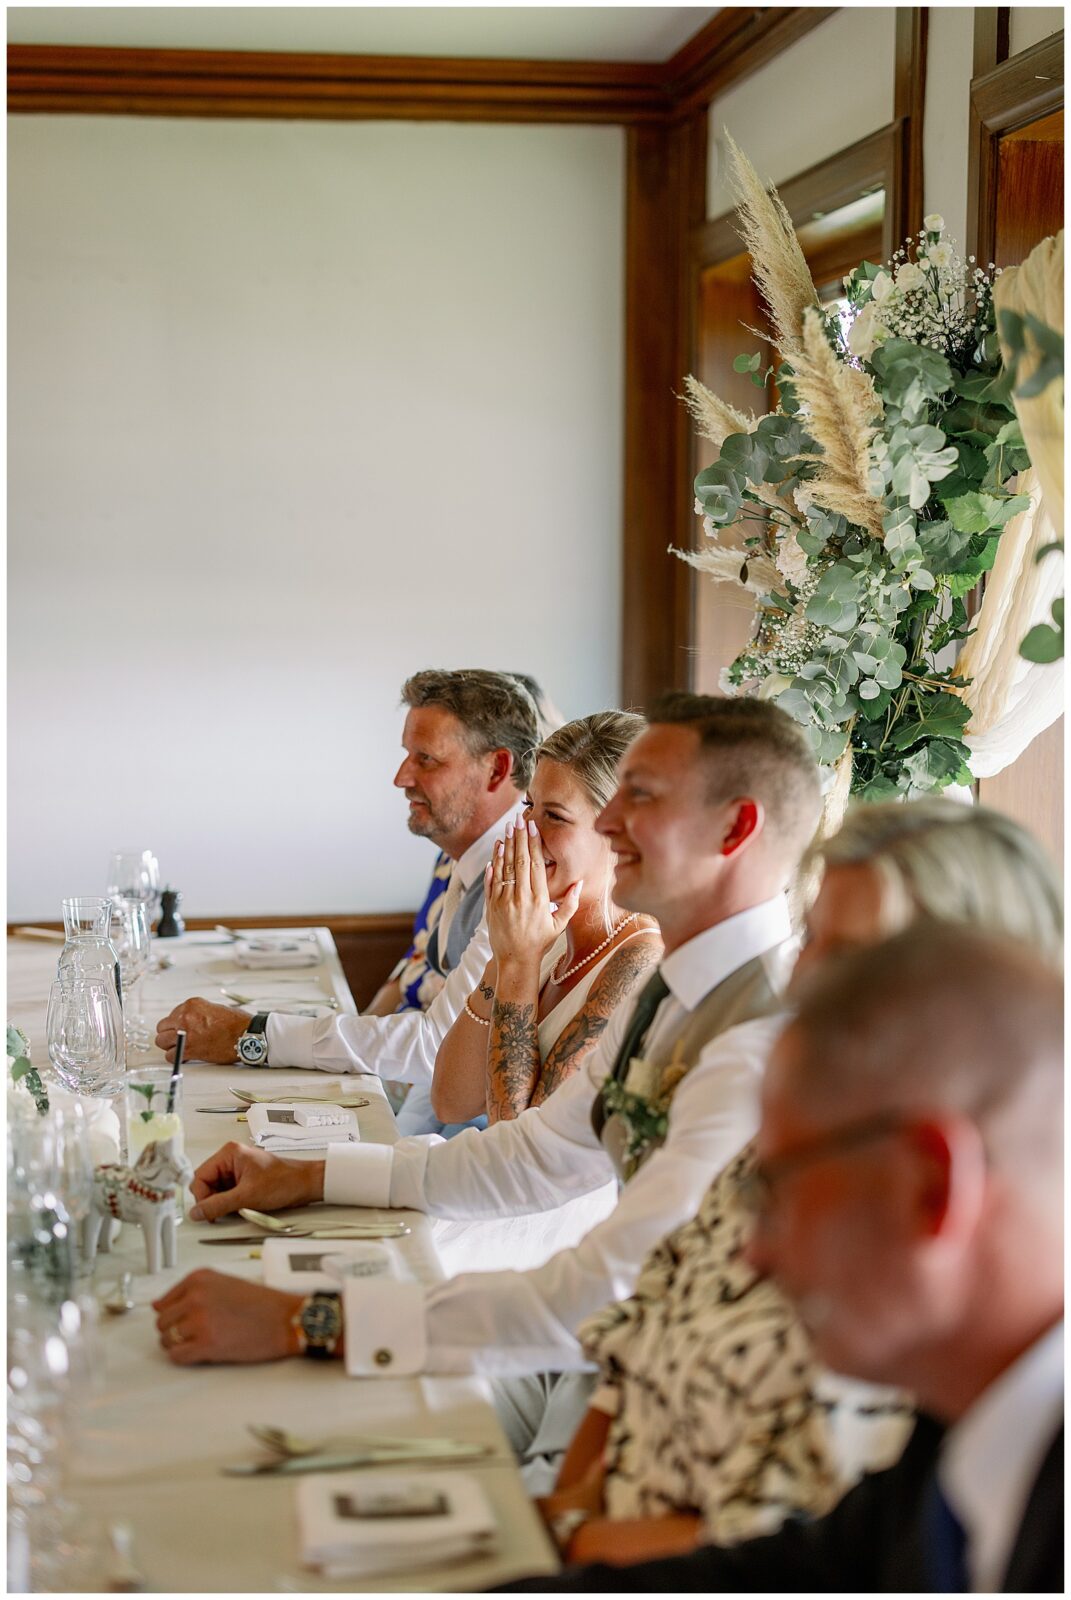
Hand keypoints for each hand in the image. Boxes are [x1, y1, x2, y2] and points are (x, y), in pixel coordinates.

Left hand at [153, 1269, 303, 1363]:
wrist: (284, 1319)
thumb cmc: (259, 1303)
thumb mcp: (223, 1283)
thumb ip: (191, 1292)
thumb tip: (157, 1306)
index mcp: (199, 1278)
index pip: (163, 1302)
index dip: (173, 1316)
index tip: (185, 1321)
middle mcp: (195, 1296)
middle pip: (162, 1322)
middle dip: (174, 1331)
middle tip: (196, 1335)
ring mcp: (199, 1320)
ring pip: (166, 1340)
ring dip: (179, 1345)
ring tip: (201, 1342)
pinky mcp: (206, 1343)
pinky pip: (176, 1356)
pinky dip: (184, 1358)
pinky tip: (201, 1352)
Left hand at [155, 998, 249, 1064]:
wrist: (245, 1035)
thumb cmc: (236, 1023)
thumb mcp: (214, 1008)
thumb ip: (197, 1013)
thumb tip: (189, 1022)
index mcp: (191, 1005)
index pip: (172, 1014)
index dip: (177, 1023)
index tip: (183, 1029)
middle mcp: (185, 1017)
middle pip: (162, 1027)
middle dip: (169, 1033)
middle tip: (177, 1038)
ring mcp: (184, 1033)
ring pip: (162, 1041)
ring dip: (170, 1045)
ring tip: (180, 1047)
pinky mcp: (188, 1049)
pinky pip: (170, 1055)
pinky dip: (175, 1057)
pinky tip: (185, 1055)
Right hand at [188, 1140, 324, 1220]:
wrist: (306, 1184)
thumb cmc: (285, 1180)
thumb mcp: (247, 1196)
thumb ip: (218, 1205)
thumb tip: (197, 1212)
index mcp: (229, 1153)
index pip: (200, 1176)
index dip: (202, 1197)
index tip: (206, 1212)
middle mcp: (231, 1158)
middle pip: (206, 1183)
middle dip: (212, 1200)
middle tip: (223, 1212)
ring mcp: (237, 1169)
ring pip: (216, 1190)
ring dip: (222, 1203)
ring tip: (238, 1207)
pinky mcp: (244, 1179)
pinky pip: (227, 1193)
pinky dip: (231, 1203)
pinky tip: (242, 1207)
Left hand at [485, 819, 581, 971]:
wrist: (516, 960)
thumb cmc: (540, 941)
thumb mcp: (559, 924)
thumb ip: (570, 903)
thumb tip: (579, 882)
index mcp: (539, 899)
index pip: (536, 865)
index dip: (534, 844)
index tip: (533, 827)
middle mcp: (521, 898)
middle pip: (520, 861)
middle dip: (519, 838)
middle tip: (519, 819)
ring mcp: (505, 901)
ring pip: (505, 868)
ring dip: (506, 846)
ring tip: (508, 829)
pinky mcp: (492, 906)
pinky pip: (492, 881)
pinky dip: (493, 865)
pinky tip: (497, 850)